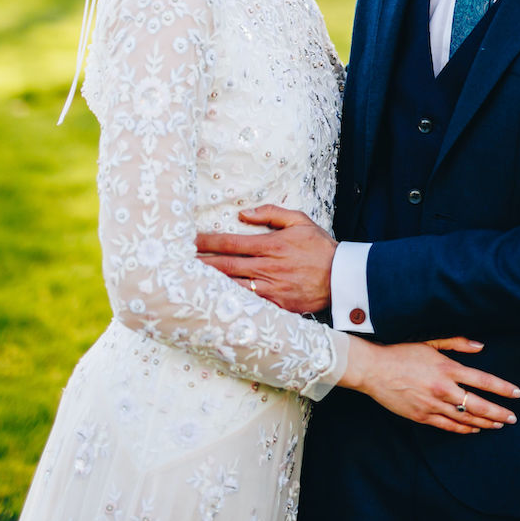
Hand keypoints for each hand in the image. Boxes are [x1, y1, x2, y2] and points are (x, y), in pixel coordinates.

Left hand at [195, 206, 334, 313]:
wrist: (342, 278)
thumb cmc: (320, 247)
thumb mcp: (300, 221)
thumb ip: (271, 213)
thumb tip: (244, 213)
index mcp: (271, 245)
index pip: (231, 242)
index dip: (208, 241)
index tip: (189, 239)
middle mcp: (268, 267)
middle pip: (226, 266)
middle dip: (200, 264)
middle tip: (177, 264)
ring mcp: (271, 289)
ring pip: (232, 287)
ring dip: (209, 285)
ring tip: (187, 284)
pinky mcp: (276, 306)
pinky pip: (248, 305)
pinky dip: (229, 303)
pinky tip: (213, 302)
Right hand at [340, 336, 519, 433]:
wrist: (373, 369)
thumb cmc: (401, 352)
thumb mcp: (430, 342)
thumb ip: (457, 344)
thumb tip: (480, 347)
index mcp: (447, 368)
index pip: (483, 380)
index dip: (502, 388)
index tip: (517, 394)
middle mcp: (443, 388)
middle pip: (478, 404)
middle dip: (499, 413)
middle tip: (513, 418)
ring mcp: (433, 404)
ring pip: (466, 418)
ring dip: (485, 423)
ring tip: (499, 425)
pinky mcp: (422, 416)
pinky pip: (448, 426)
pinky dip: (464, 429)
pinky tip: (474, 429)